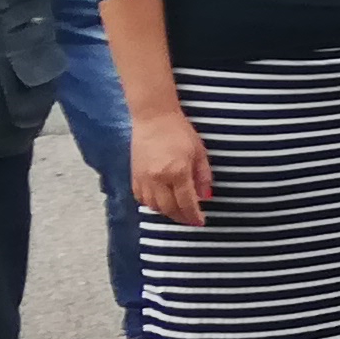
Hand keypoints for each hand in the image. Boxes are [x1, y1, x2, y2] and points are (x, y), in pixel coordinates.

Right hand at [129, 106, 211, 228]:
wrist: (153, 117)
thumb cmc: (179, 131)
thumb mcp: (199, 152)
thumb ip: (203, 176)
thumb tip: (205, 197)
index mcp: (177, 172)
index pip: (186, 203)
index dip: (194, 216)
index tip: (200, 221)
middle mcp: (158, 179)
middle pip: (169, 209)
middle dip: (181, 217)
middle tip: (190, 220)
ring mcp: (143, 178)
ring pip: (154, 207)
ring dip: (166, 212)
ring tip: (177, 211)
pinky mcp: (134, 175)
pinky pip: (141, 198)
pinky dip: (151, 204)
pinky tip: (160, 202)